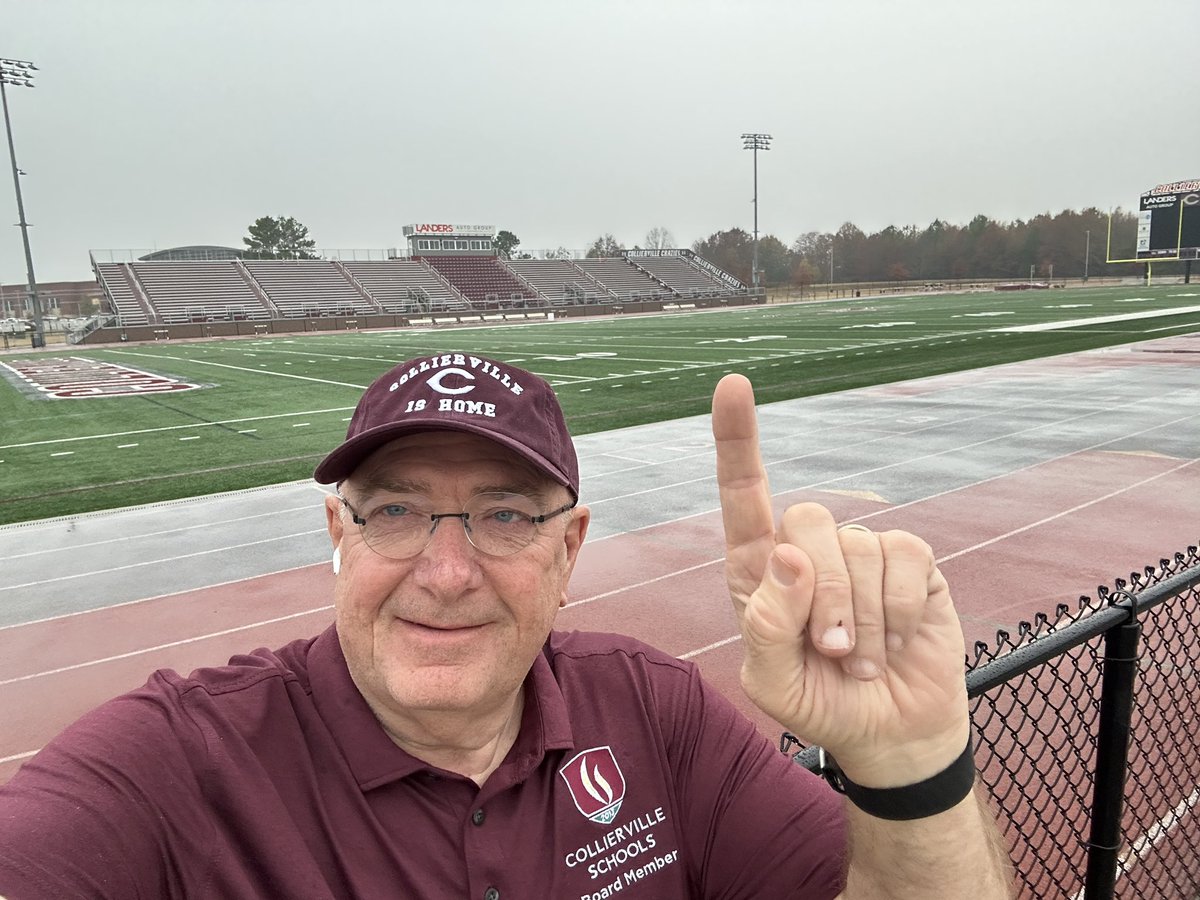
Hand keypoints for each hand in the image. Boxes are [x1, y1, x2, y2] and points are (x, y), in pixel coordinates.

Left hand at [712, 374, 969, 786]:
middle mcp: (807, 549)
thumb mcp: (772, 682)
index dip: (737, 438)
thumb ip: (767, 624)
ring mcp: (860, 552)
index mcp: (759, 569)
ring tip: (861, 658)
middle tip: (831, 651)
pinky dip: (897, 611)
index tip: (732, 385)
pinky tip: (896, 640)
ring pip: (857, 546)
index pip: (743, 494)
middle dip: (822, 596)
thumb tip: (788, 552)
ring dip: (862, 619)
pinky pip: (904, 557)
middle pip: (806, 520)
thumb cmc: (818, 703)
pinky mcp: (910, 561)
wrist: (888, 733)